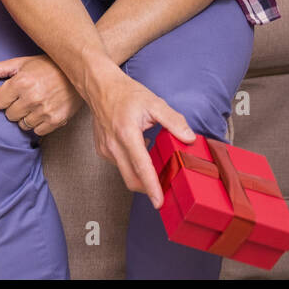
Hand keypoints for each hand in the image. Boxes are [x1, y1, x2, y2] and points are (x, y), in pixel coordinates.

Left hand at [0, 55, 84, 134]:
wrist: (77, 72)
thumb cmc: (44, 66)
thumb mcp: (18, 63)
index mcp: (20, 83)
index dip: (4, 97)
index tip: (13, 92)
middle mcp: (32, 98)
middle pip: (9, 115)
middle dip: (14, 107)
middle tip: (25, 97)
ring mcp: (45, 111)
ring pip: (22, 125)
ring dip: (26, 117)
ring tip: (35, 104)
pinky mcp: (57, 120)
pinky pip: (37, 131)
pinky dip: (38, 124)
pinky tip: (43, 111)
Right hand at [86, 64, 193, 207]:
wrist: (100, 86)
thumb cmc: (126, 93)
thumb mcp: (154, 103)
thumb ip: (174, 121)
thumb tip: (189, 138)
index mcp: (127, 133)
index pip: (141, 166)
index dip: (151, 186)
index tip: (159, 202)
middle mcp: (113, 144)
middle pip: (131, 179)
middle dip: (148, 189)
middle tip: (165, 189)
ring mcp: (105, 148)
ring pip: (125, 173)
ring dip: (140, 175)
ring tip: (154, 163)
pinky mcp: (102, 150)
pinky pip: (119, 165)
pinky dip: (131, 165)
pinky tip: (139, 151)